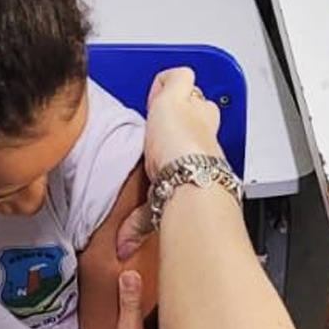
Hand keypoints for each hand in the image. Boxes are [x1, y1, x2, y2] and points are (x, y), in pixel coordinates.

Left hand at [116, 68, 224, 259]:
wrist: (191, 177)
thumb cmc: (183, 192)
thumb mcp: (160, 207)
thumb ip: (139, 224)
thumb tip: (124, 249)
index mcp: (202, 155)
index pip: (201, 139)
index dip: (190, 135)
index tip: (177, 138)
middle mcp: (203, 133)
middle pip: (204, 111)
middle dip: (189, 110)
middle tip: (170, 115)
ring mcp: (193, 114)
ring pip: (192, 94)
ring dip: (175, 94)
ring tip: (161, 95)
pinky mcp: (180, 99)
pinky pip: (178, 78)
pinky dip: (169, 79)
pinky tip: (161, 83)